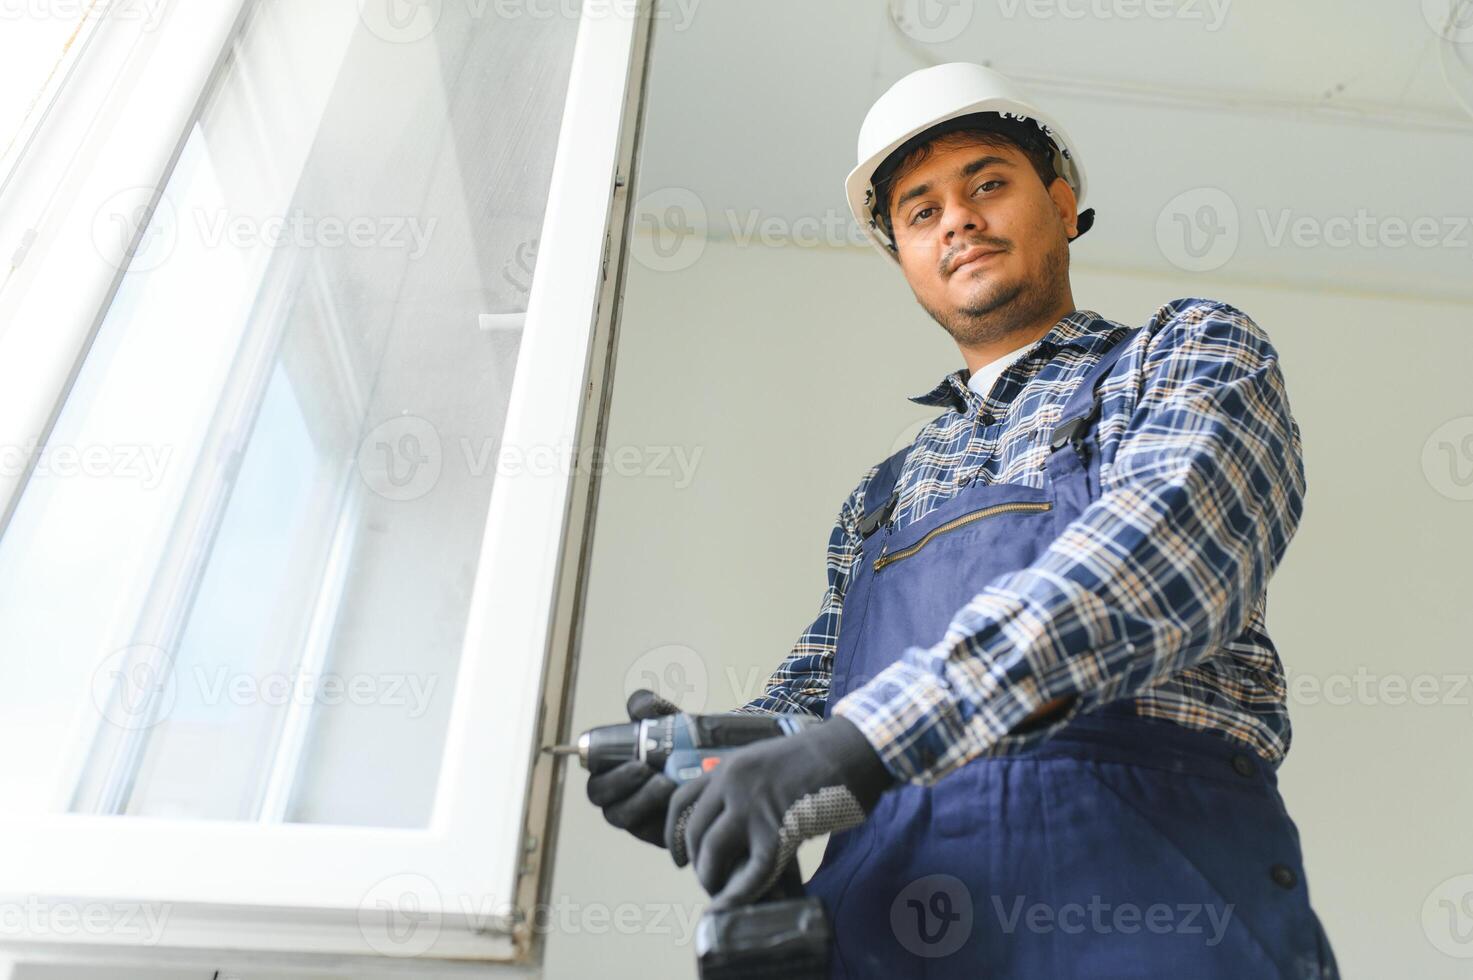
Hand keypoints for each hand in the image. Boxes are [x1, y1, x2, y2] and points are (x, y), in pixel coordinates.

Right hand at [585, 689, 680, 846]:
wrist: (720, 765)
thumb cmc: (686, 741)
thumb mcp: (670, 720)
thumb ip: (650, 708)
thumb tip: (639, 709)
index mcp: (614, 765)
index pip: (595, 770)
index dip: (603, 767)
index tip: (633, 758)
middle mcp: (620, 793)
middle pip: (602, 798)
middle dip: (620, 785)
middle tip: (646, 770)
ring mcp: (637, 816)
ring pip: (622, 817)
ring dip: (641, 801)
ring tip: (668, 784)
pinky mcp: (657, 834)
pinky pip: (650, 833)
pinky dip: (662, 820)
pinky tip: (680, 803)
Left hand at [663, 714, 895, 909]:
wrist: (849, 750)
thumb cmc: (818, 757)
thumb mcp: (766, 760)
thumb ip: (745, 786)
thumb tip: (734, 822)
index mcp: (728, 766)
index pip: (680, 800)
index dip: (674, 835)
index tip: (678, 857)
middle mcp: (731, 784)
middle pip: (693, 831)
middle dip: (698, 863)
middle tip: (711, 880)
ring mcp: (752, 807)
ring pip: (712, 852)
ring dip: (712, 879)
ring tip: (722, 894)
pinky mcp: (778, 830)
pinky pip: (752, 871)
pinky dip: (739, 894)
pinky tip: (733, 907)